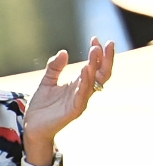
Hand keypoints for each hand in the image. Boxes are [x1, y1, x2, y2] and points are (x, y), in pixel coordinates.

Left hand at [22, 39, 113, 165]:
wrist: (32, 127)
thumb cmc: (42, 107)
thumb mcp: (46, 82)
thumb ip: (54, 68)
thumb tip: (63, 52)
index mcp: (80, 84)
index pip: (95, 66)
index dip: (97, 53)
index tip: (95, 38)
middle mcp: (84, 91)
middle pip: (103, 73)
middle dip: (106, 58)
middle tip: (106, 43)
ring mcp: (81, 100)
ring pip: (96, 82)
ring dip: (97, 65)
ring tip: (95, 51)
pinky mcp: (75, 109)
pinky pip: (84, 94)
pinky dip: (86, 81)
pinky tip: (85, 69)